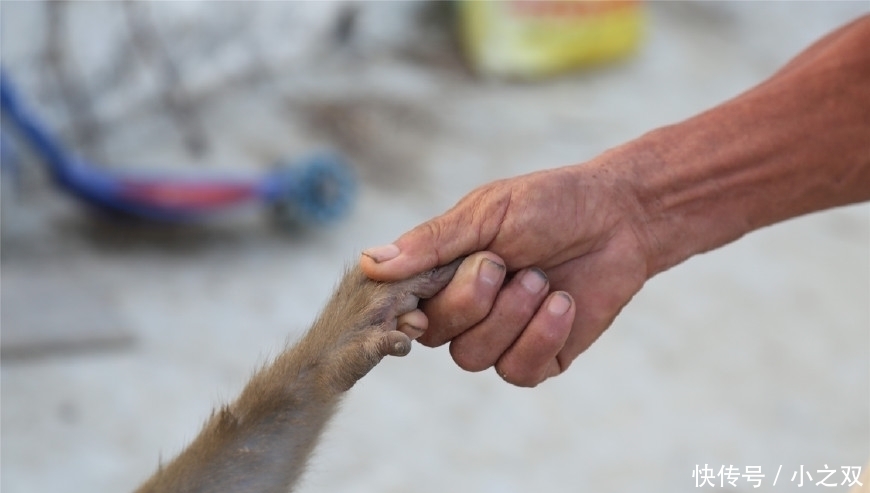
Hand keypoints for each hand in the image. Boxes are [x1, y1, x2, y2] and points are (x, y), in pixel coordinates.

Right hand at [360, 161, 651, 386]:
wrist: (619, 218)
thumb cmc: (550, 204)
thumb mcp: (487, 213)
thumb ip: (432, 243)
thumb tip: (369, 262)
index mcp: (442, 271)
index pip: (399, 305)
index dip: (404, 308)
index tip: (418, 299)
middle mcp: (464, 308)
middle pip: (434, 334)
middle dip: (470, 300)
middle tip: (503, 262)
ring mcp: (500, 336)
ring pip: (473, 357)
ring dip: (511, 316)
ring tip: (541, 278)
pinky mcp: (537, 358)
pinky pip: (517, 371)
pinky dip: (541, 336)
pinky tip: (563, 303)